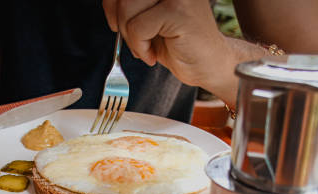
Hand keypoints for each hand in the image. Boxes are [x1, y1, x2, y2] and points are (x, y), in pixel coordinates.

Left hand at [102, 0, 269, 105]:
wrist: (209, 64)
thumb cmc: (179, 44)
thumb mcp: (148, 21)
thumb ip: (130, 8)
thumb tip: (108, 3)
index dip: (111, 3)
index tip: (115, 22)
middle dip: (121, 22)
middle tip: (135, 41)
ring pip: (127, 8)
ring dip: (130, 36)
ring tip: (146, 48)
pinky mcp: (179, 11)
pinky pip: (138, 27)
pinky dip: (140, 47)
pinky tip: (153, 55)